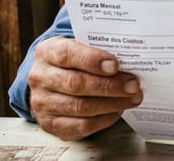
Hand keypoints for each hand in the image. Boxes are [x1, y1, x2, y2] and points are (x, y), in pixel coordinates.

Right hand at [27, 36, 142, 140]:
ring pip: (80, 106)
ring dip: (111, 104)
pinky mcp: (51, 124)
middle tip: (133, 85)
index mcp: (47, 52)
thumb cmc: (73, 61)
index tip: (115, 65)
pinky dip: (104, 119)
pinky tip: (118, 111)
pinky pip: (81, 125)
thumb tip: (129, 59)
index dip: (92, 60)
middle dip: (110, 85)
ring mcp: (42, 103)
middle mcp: (40, 78)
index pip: (67, 54)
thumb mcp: (78, 47)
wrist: (50, 81)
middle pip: (76, 83)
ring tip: (132, 98)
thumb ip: (97, 50)